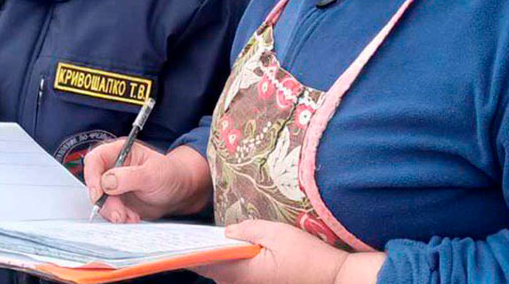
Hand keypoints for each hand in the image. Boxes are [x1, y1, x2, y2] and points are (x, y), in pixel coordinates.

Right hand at [83, 142, 210, 221]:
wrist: (179, 192)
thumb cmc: (170, 175)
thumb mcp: (152, 174)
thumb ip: (129, 176)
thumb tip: (106, 181)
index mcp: (120, 151)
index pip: (95, 159)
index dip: (92, 176)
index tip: (98, 194)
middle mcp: (113, 167)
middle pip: (95, 183)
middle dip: (105, 202)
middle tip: (118, 213)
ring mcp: (114, 184)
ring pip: (101, 200)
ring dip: (113, 212)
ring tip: (131, 217)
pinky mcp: (117, 200)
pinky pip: (109, 210)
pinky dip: (119, 217)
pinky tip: (133, 217)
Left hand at [192, 220, 386, 283]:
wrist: (332, 276)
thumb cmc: (307, 255)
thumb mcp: (277, 233)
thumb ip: (248, 229)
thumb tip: (226, 231)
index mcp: (243, 271)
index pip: (207, 262)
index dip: (190, 251)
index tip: (176, 240)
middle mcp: (243, 282)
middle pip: (212, 268)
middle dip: (199, 252)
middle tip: (187, 234)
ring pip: (223, 272)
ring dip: (213, 257)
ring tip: (202, 238)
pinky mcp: (260, 283)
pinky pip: (235, 273)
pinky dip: (227, 261)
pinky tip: (226, 247)